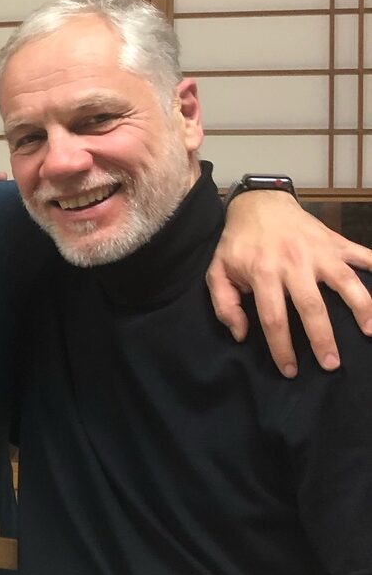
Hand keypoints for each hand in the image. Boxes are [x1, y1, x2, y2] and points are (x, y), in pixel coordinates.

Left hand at [207, 192, 371, 376]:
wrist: (259, 203)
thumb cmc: (239, 243)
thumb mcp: (218, 271)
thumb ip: (224, 304)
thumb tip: (241, 334)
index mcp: (263, 273)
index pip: (273, 318)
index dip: (282, 348)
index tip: (290, 370)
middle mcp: (293, 263)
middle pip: (312, 306)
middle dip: (322, 339)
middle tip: (331, 365)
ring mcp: (318, 251)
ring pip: (345, 282)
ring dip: (362, 308)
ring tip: (370, 332)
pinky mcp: (335, 241)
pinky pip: (362, 255)